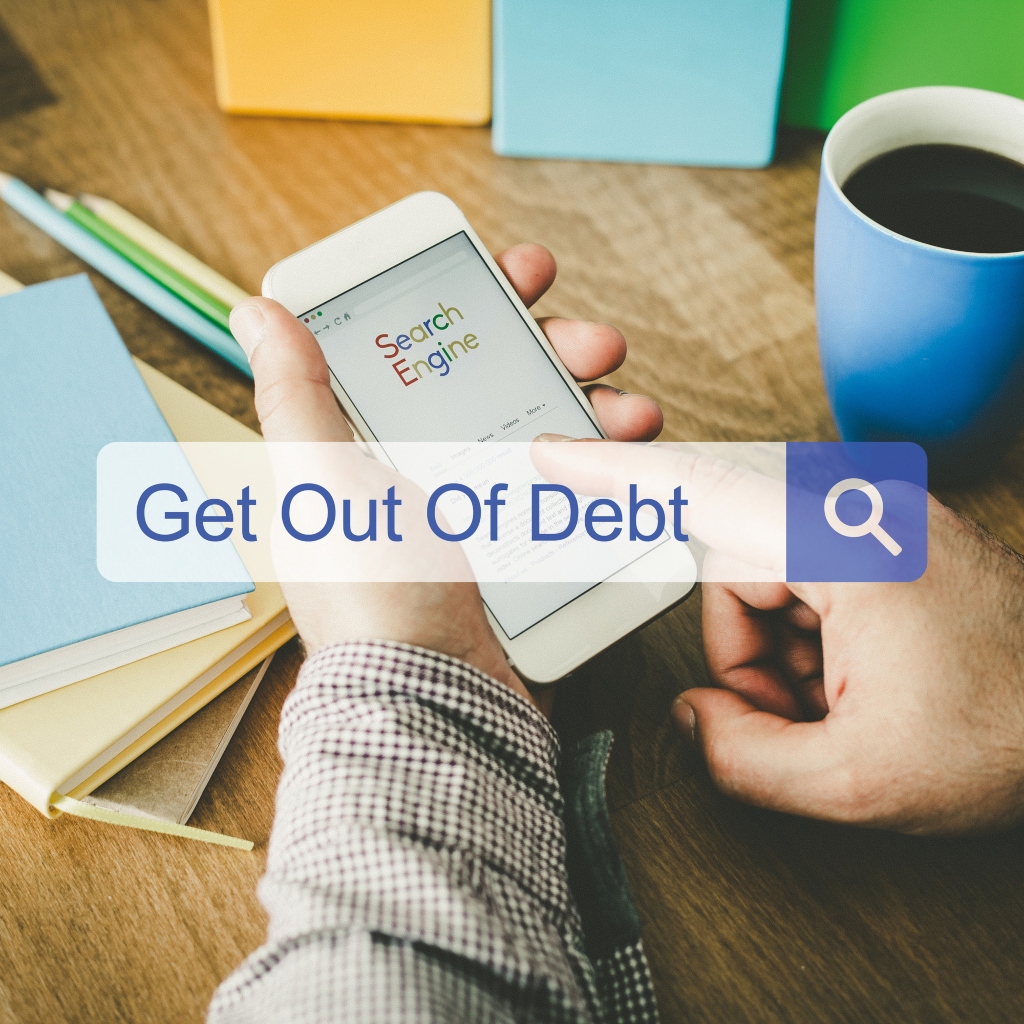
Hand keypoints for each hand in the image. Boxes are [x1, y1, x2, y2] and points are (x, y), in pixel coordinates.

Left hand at [230, 244, 661, 708]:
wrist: (435, 704)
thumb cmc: (371, 595)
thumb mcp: (320, 486)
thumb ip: (295, 398)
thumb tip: (258, 310)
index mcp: (375, 448)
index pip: (427, 349)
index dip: (476, 304)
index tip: (520, 278)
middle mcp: (429, 472)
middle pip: (502, 381)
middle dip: (555, 347)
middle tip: (593, 340)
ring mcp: (484, 511)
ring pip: (549, 429)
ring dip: (596, 403)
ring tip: (630, 407)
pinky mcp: (529, 550)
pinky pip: (574, 490)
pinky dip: (608, 466)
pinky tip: (631, 456)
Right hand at [532, 441, 1023, 832]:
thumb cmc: (1013, 732)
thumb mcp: (857, 780)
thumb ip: (740, 756)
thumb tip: (691, 717)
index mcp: (847, 542)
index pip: (702, 491)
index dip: (615, 475)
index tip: (556, 453)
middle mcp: (859, 511)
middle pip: (731, 571)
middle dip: (746, 657)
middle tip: (797, 717)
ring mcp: (877, 523)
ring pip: (765, 587)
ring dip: (781, 660)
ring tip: (844, 709)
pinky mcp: (886, 543)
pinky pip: (806, 587)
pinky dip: (811, 647)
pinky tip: (858, 688)